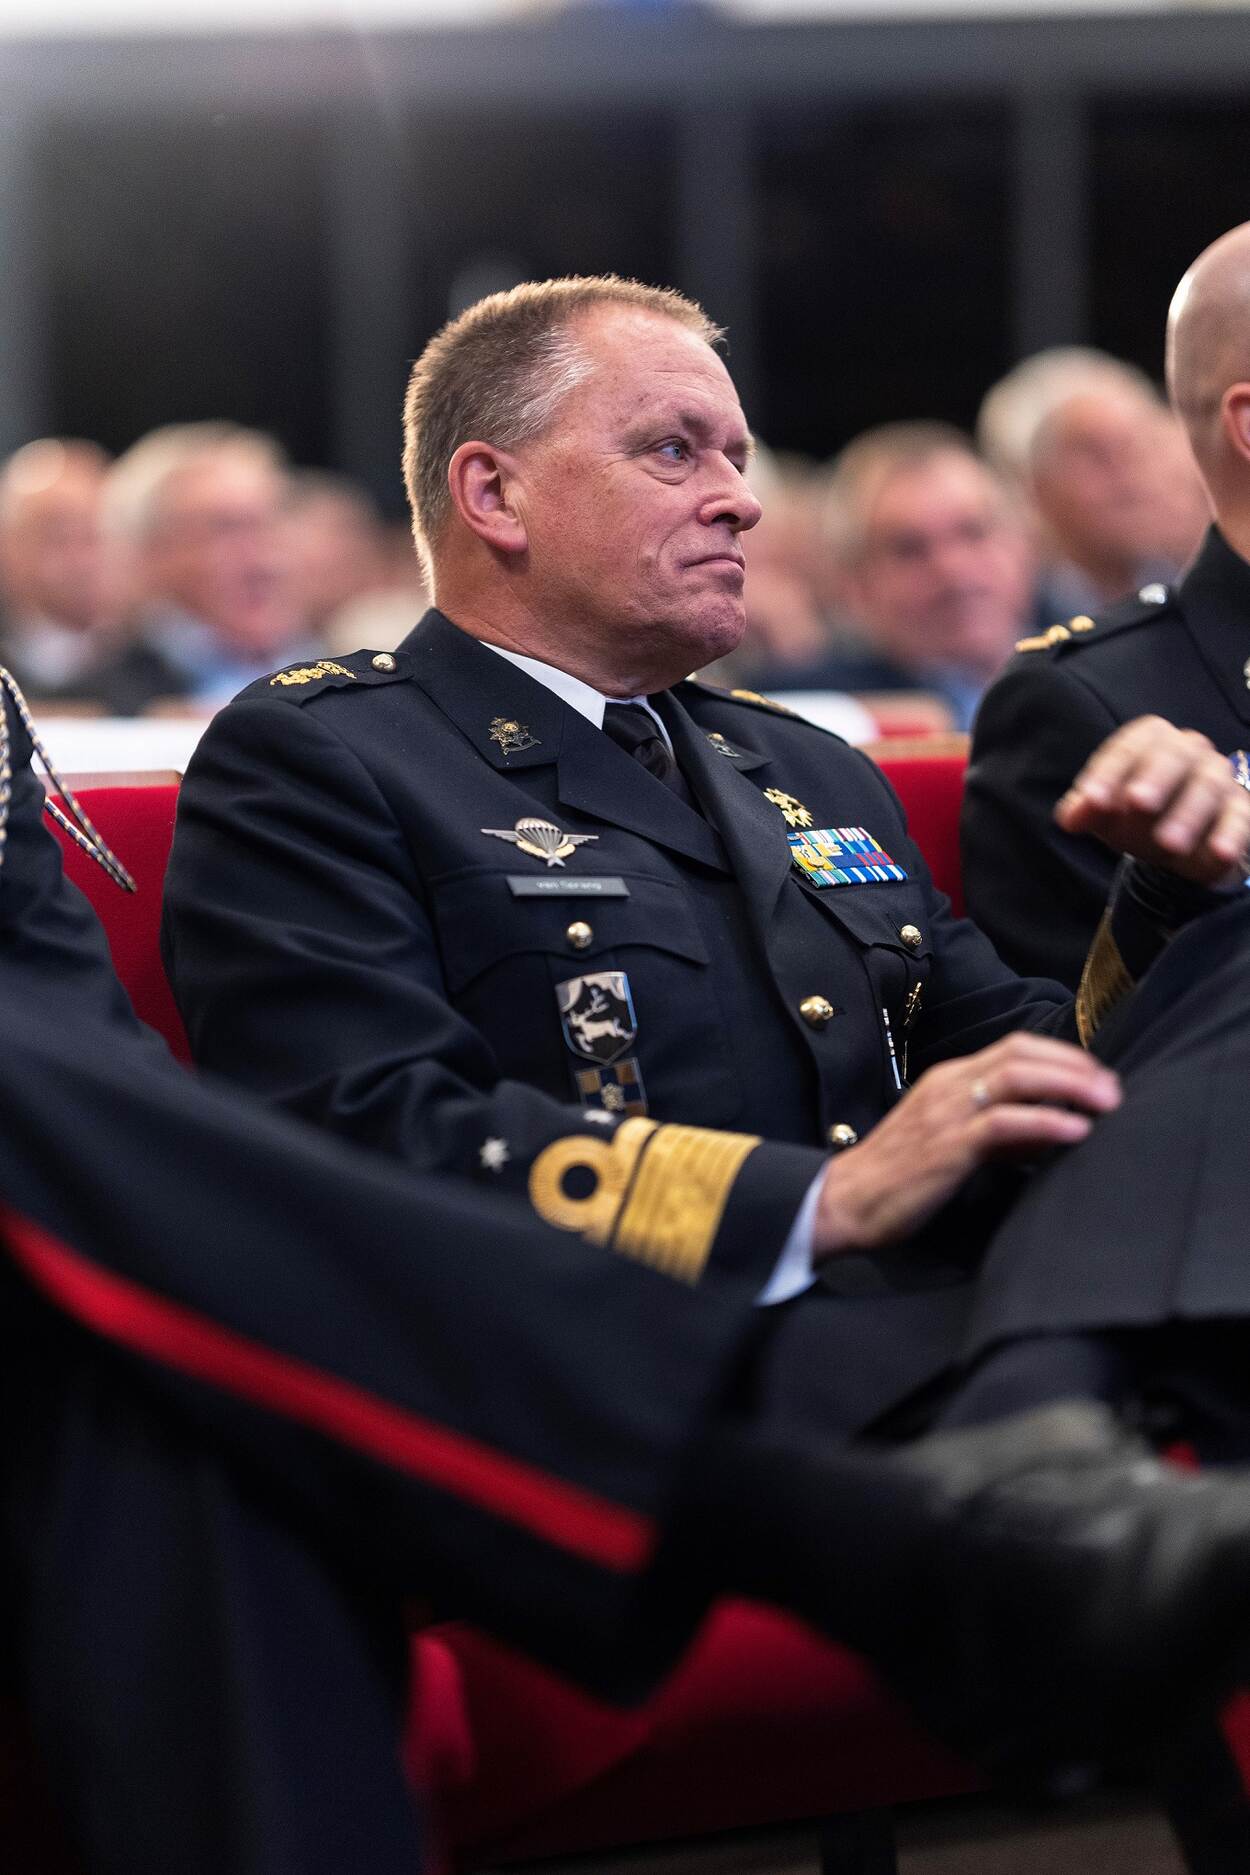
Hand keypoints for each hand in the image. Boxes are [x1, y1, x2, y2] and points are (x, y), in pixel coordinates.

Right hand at [811, 1033, 1119, 1258]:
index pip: (1015, 1047)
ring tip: (1107, 1103)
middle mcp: (949, 1085)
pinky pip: (1002, 1123)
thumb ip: (1004, 1133)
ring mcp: (947, 1111)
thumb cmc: (902, 1177)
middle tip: (1114, 1089)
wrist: (847, 1201)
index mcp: (950, 1079)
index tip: (1099, 1077)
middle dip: (1076, 1066)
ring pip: (1016, 1077)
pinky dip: (1044, 1122)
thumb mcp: (958, 1144)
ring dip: (1069, 1086)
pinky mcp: (947, 1144)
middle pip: (1022, 1053)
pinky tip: (1074, 1132)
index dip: (1063, 1056)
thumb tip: (1058, 1128)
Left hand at [1055, 716, 1249, 885]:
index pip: (1130, 747)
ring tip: (1169, 843)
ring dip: (1188, 814)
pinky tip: (1218, 853)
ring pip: (1207, 786)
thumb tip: (1069, 818)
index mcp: (1150, 742)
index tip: (1093, 801)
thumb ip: (1085, 812)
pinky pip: (1239, 816)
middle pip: (1175, 755)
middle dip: (1155, 779)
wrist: (1177, 846)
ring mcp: (1218, 777)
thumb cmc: (1135, 818)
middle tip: (1138, 804)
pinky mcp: (1239, 808)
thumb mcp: (1105, 816)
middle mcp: (1188, 751)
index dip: (1110, 772)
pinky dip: (1230, 834)